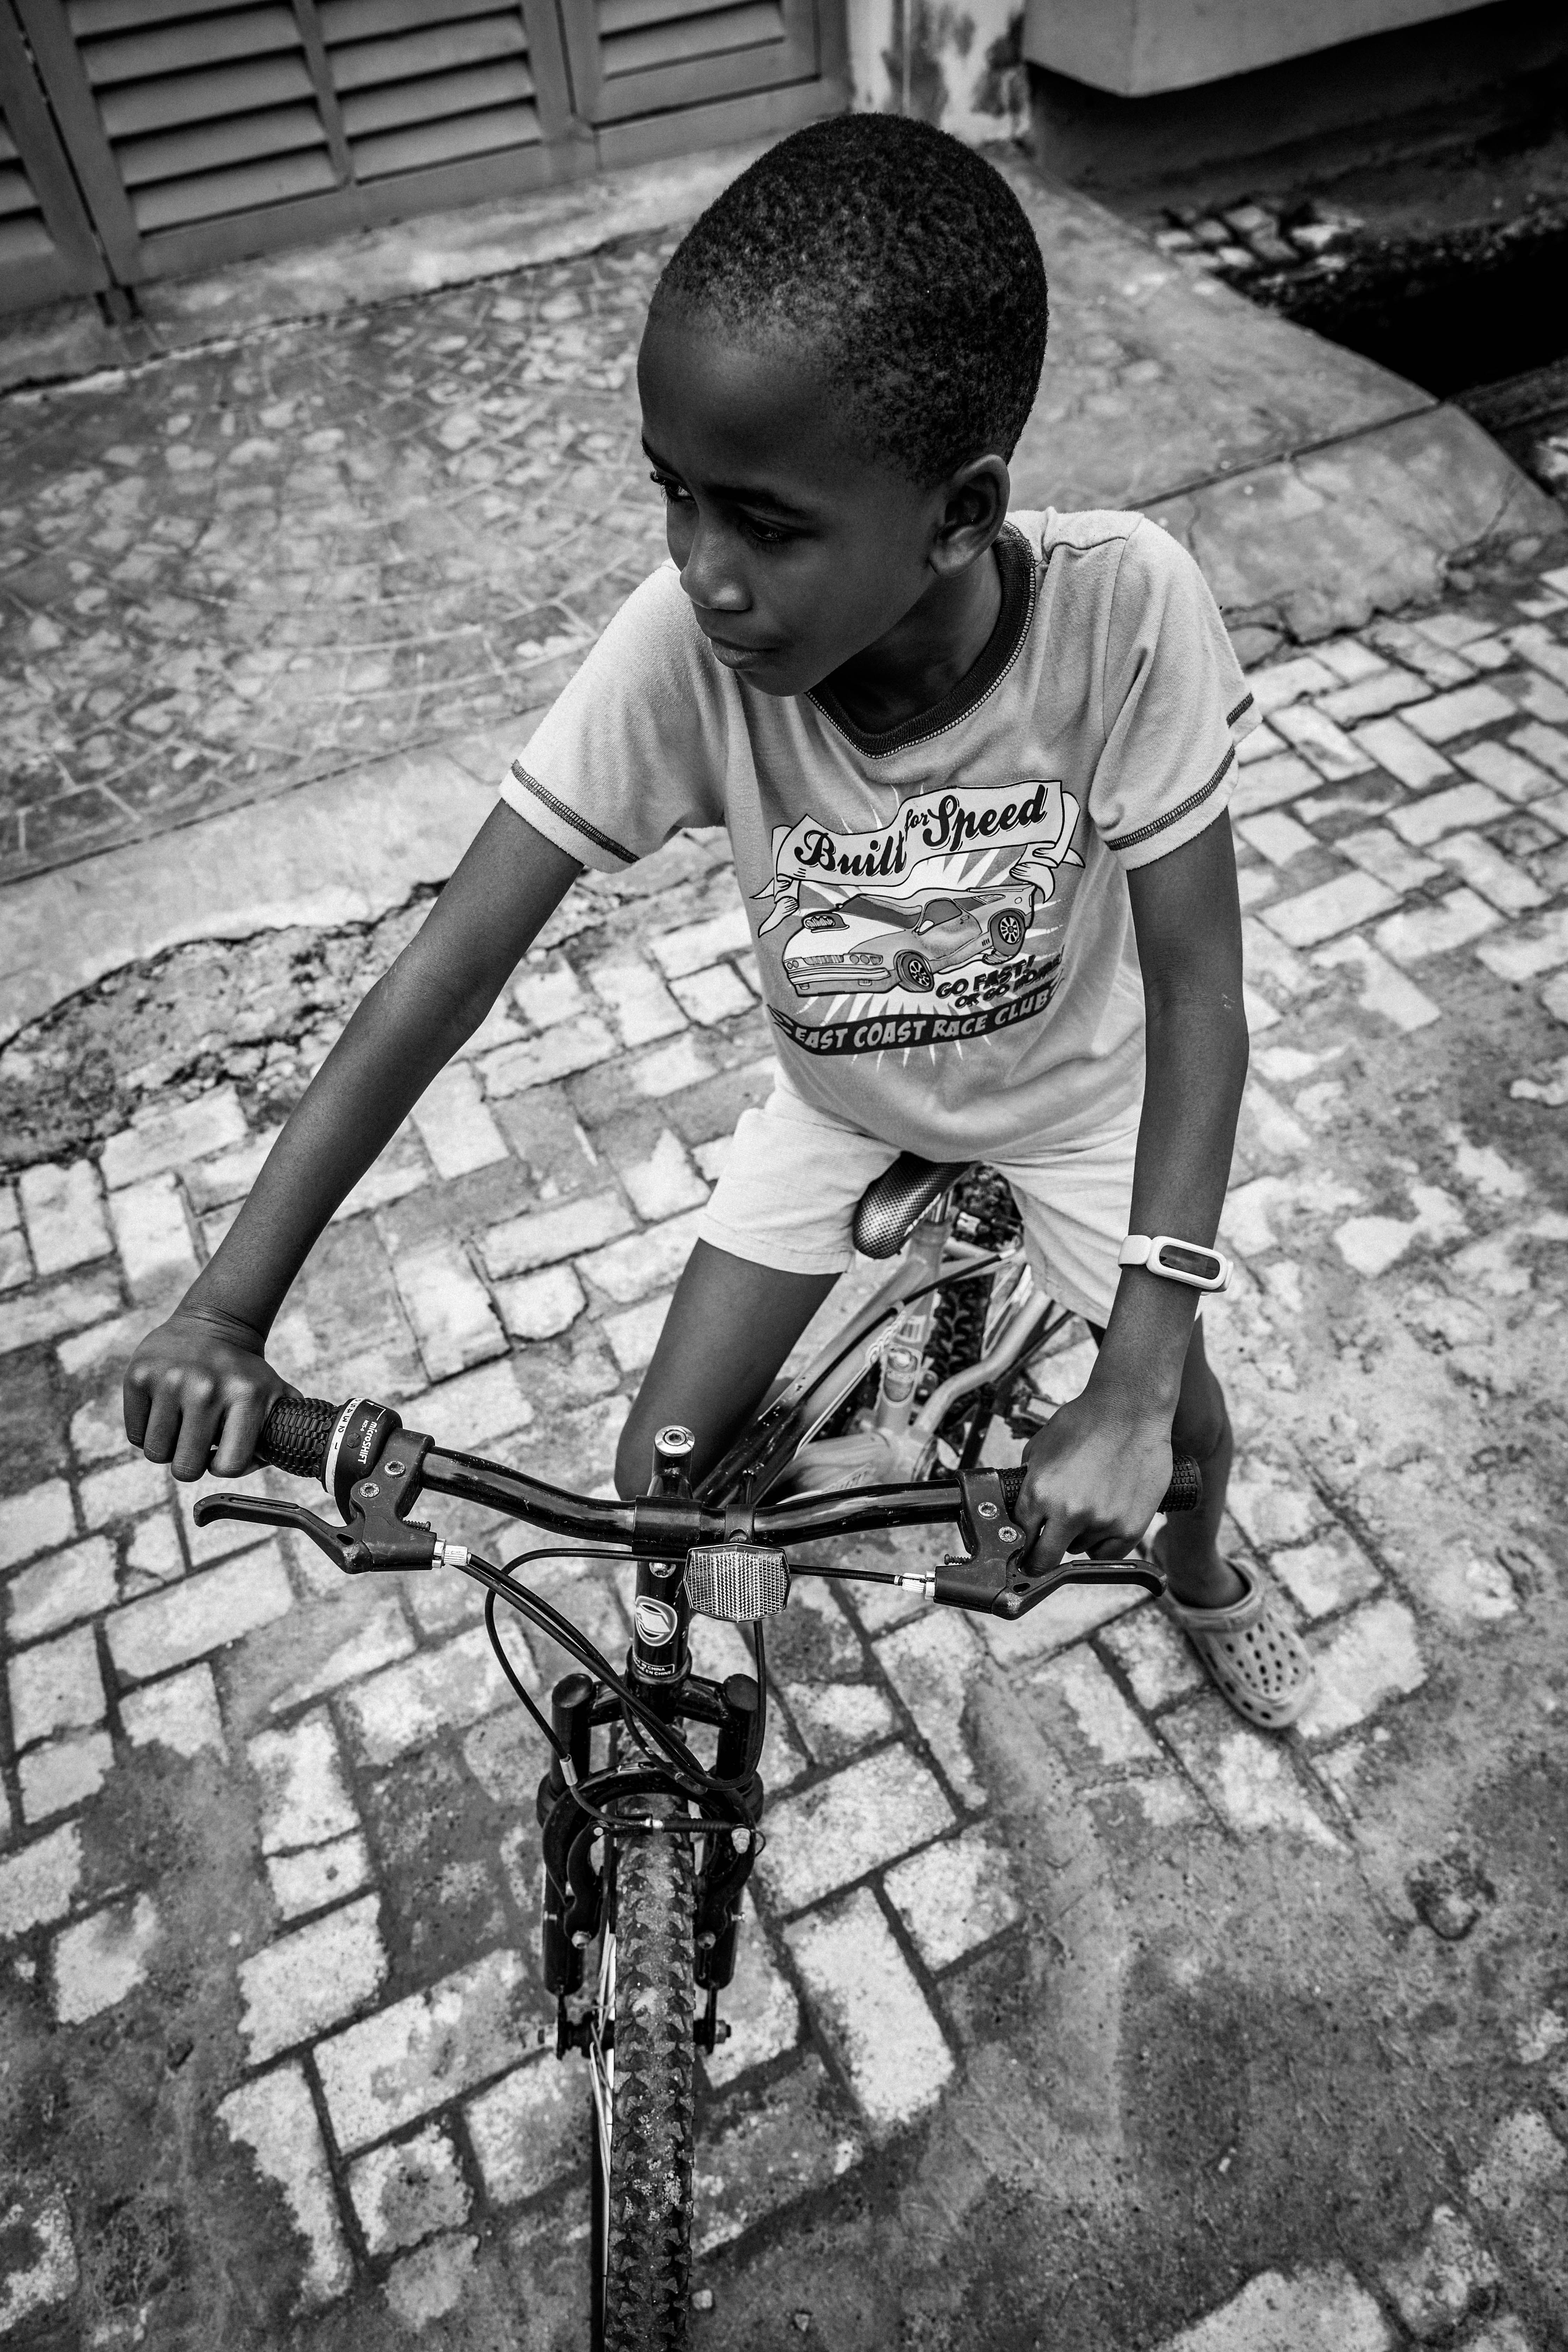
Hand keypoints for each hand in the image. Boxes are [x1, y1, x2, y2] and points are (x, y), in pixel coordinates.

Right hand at [123, 1305, 292, 1482]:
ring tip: (183, 1424)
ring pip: (157, 1454)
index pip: (228, 1467)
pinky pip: (136, 1436)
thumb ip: (283, 1432)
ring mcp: (169, 1380)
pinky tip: (165, 1411)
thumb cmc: (243, 1373)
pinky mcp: (138, 1376)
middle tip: (199, 1441)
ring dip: (169, 1448)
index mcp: (246, 1395)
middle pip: (185, 1468)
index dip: (223, 1466)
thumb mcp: (275, 1394)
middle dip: (192, 1462)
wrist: (211, 1324)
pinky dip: (148, 1432)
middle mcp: (206, 1387)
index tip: (223, 1452)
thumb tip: (288, 1461)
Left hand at [1014, 1383, 1173, 1575]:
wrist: (1131, 1409)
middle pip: (1044, 1559)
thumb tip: (1021, 1509)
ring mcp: (1102, 1522)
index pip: (1020, 1536)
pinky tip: (1103, 1522)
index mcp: (1040, 1492)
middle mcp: (1069, 1511)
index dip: (1020, 1543)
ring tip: (1088, 1507)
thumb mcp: (1040, 1448)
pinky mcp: (1130, 1527)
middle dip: (1039, 1558)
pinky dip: (1103, 1543)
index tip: (1023, 1548)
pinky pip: (1108, 1554)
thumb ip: (1029, 1483)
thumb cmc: (1087, 1421)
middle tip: (1043, 1552)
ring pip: (1078, 1550)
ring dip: (1077, 1537)